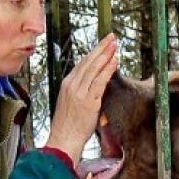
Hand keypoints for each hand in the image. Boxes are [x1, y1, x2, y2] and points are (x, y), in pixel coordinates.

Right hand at [47, 33, 118, 161]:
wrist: (63, 141)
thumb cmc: (67, 127)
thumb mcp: (69, 104)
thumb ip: (79, 93)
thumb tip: (91, 88)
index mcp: (66, 85)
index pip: (82, 64)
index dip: (94, 52)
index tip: (103, 44)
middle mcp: (72, 85)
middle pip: (88, 61)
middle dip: (101, 48)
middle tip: (112, 37)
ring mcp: (80, 93)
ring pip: (94, 68)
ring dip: (106, 55)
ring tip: (115, 45)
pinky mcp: (88, 102)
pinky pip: (100, 82)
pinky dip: (108, 70)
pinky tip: (115, 61)